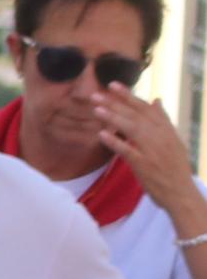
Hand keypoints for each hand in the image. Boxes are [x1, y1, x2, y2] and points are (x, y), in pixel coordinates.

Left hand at [92, 86, 206, 220]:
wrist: (182, 193)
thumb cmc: (175, 167)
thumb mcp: (173, 140)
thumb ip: (163, 120)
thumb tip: (156, 99)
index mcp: (166, 130)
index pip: (146, 108)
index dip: (129, 96)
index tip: (113, 84)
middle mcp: (161, 137)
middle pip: (136, 116)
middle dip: (116, 103)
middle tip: (96, 94)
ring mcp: (153, 150)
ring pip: (132, 129)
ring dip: (113, 118)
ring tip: (96, 109)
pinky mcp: (144, 165)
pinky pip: (128, 151)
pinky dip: (115, 142)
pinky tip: (101, 135)